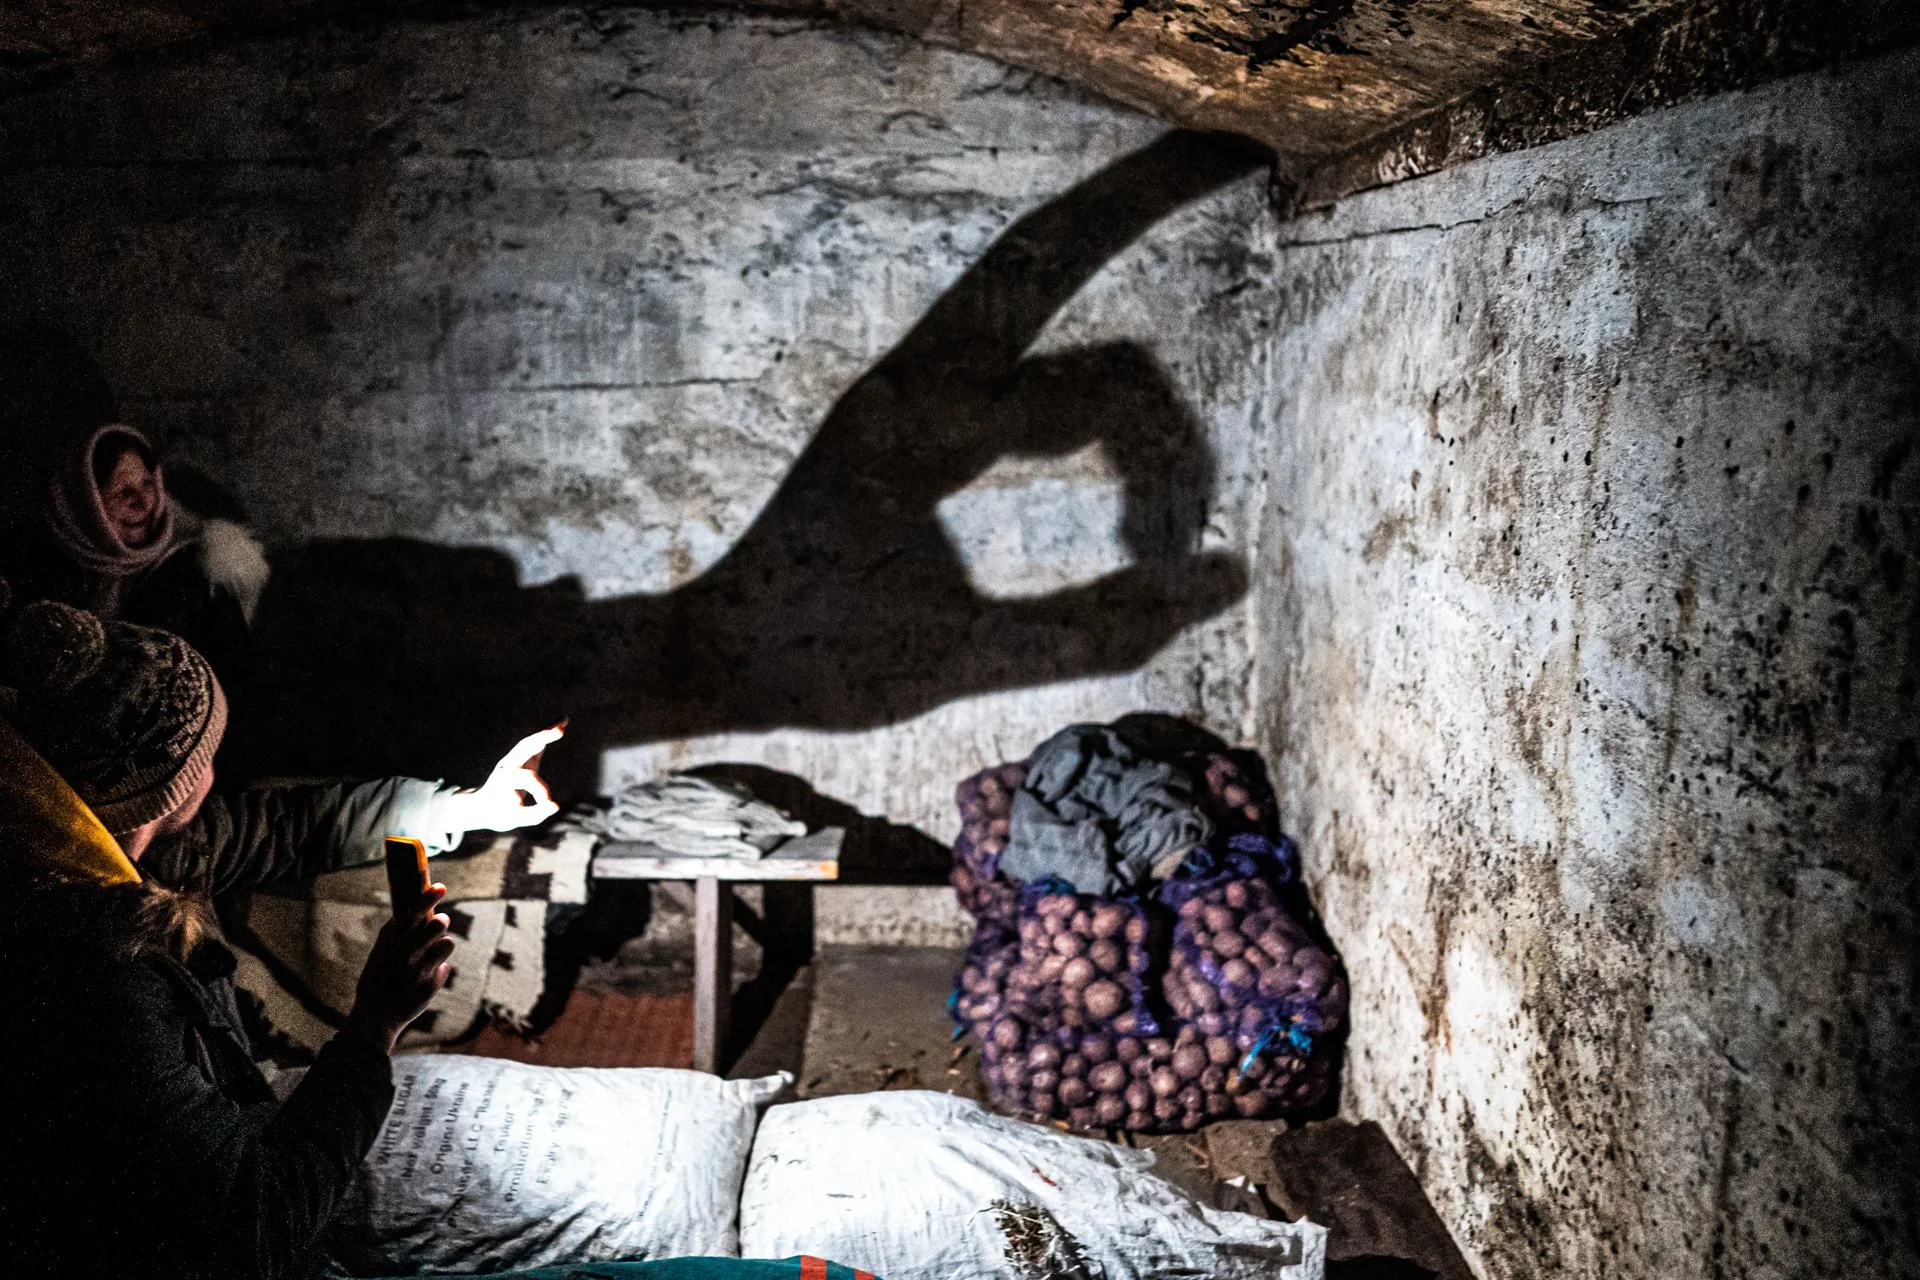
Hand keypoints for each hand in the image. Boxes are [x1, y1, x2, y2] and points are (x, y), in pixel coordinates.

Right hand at [343, 885, 455, 1054]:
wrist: (374, 1019)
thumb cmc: (377, 982)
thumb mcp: (379, 956)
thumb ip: (396, 936)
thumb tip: (419, 912)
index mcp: (389, 944)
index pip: (412, 914)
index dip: (427, 898)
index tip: (439, 887)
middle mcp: (404, 954)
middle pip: (437, 925)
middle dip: (441, 922)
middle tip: (440, 922)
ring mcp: (419, 970)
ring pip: (447, 943)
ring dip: (443, 945)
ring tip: (433, 952)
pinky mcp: (431, 985)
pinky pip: (444, 967)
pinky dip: (437, 971)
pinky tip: (424, 979)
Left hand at [448, 723, 564, 832]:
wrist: (482, 807)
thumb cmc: (499, 814)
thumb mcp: (515, 819)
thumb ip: (535, 814)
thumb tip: (555, 806)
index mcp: (504, 778)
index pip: (529, 777)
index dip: (542, 790)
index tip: (547, 804)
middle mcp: (507, 764)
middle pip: (525, 746)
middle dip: (541, 738)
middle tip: (559, 731)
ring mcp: (513, 759)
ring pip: (530, 742)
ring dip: (546, 732)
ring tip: (563, 722)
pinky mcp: (521, 758)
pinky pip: (535, 743)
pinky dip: (547, 735)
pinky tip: (562, 724)